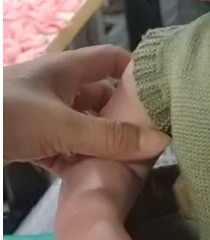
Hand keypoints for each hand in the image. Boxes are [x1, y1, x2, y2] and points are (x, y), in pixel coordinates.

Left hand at [3, 46, 168, 168]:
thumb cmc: (7, 116)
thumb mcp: (62, 126)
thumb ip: (110, 137)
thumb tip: (160, 142)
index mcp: (67, 69)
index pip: (113, 60)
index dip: (138, 73)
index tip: (163, 99)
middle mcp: (56, 87)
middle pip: (100, 98)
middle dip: (123, 118)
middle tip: (152, 143)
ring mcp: (40, 114)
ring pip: (81, 126)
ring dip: (100, 144)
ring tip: (128, 167)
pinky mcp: (25, 139)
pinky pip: (60, 147)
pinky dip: (75, 161)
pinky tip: (90, 179)